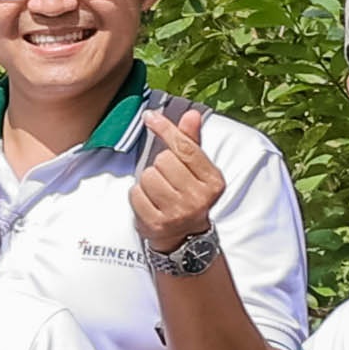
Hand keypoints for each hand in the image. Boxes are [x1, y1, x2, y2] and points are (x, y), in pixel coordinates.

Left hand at [130, 102, 226, 254]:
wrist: (185, 235)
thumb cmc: (188, 194)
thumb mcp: (196, 170)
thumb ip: (191, 142)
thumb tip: (191, 114)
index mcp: (213, 181)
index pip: (186, 148)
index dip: (166, 129)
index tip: (151, 116)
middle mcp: (198, 198)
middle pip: (163, 160)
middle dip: (159, 165)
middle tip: (167, 178)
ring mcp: (177, 213)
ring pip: (147, 176)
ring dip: (148, 180)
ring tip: (158, 191)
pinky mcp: (156, 224)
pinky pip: (136, 194)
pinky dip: (138, 195)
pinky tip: (150, 202)